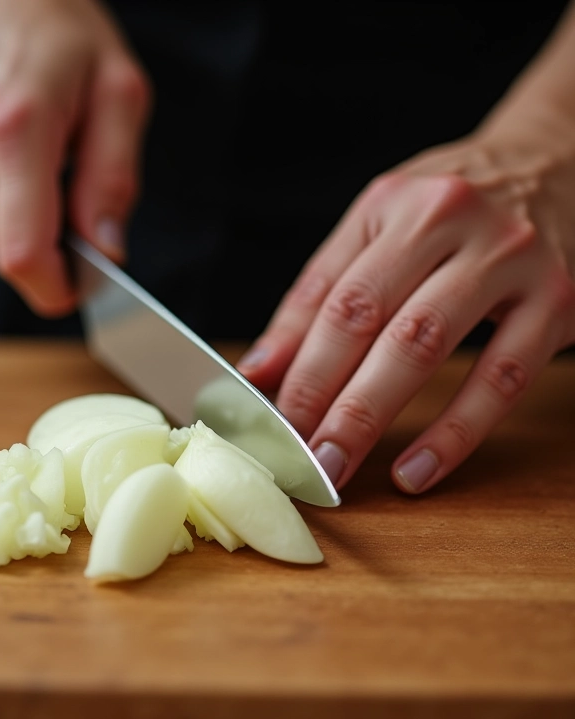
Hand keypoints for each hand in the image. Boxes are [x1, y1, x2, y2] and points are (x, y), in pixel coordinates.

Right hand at [0, 0, 150, 315]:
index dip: (56, 288)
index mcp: (16, 127)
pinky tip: (8, 158)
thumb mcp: (119, 94)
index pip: (23, 253)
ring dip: (25, 223)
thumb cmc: (61, 34)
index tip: (81, 287)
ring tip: (42, 163)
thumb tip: (104, 252)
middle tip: (76, 202)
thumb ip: (114, 180)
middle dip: (52, 250)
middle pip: (9, 254)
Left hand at [238, 131, 574, 493]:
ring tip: (336, 466)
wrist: (562, 162)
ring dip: (370, 415)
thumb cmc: (454, 211)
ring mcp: (506, 257)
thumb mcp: (382, 228)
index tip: (265, 420)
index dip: (291, 365)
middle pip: (366, 318)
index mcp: (391, 204)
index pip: (327, 296)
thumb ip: (320, 296)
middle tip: (293, 456)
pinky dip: (454, 432)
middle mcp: (446, 219)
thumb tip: (258, 371)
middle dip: (320, 396)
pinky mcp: (556, 300)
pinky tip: (415, 470)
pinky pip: (500, 377)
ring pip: (422, 345)